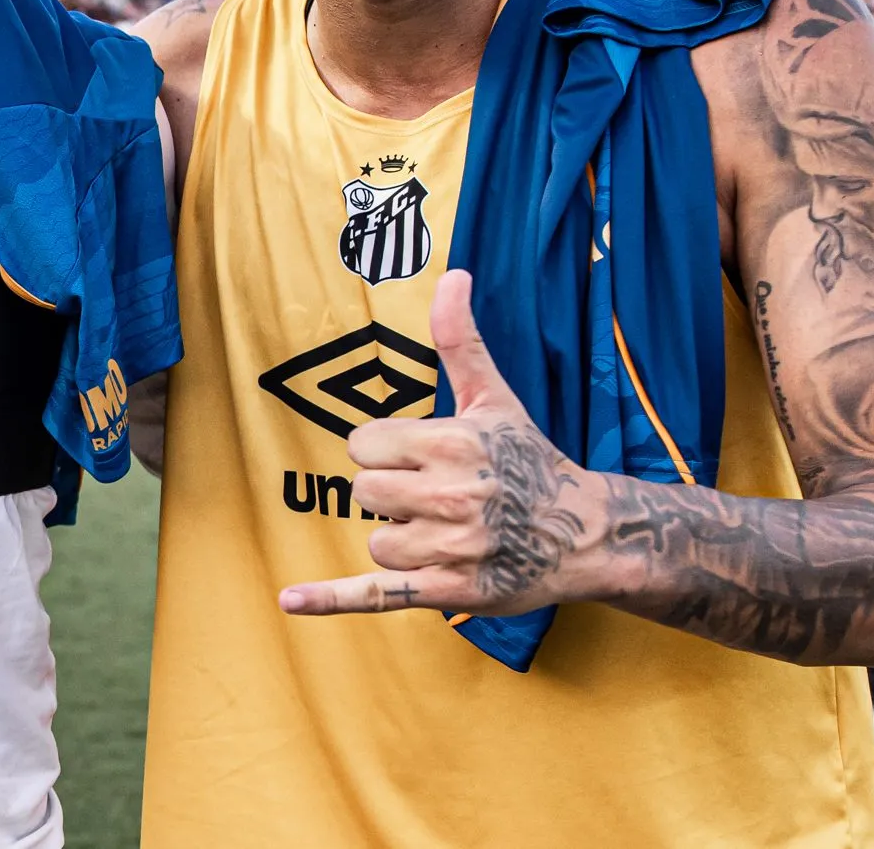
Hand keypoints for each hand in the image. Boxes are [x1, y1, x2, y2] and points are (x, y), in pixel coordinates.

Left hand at [279, 270, 599, 618]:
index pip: (363, 445)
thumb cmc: (529, 460)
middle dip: (392, 493)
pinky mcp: (448, 591)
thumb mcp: (495, 398)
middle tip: (438, 496)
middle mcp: (451, 496)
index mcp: (452, 444)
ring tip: (445, 530)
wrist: (584, 532)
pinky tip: (289, 599)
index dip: (385, 451)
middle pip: (364, 492)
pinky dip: (331, 598)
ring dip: (399, 536)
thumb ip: (460, 340)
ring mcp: (451, 548)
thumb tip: (452, 273)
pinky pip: (376, 593)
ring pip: (375, 537)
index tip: (420, 457)